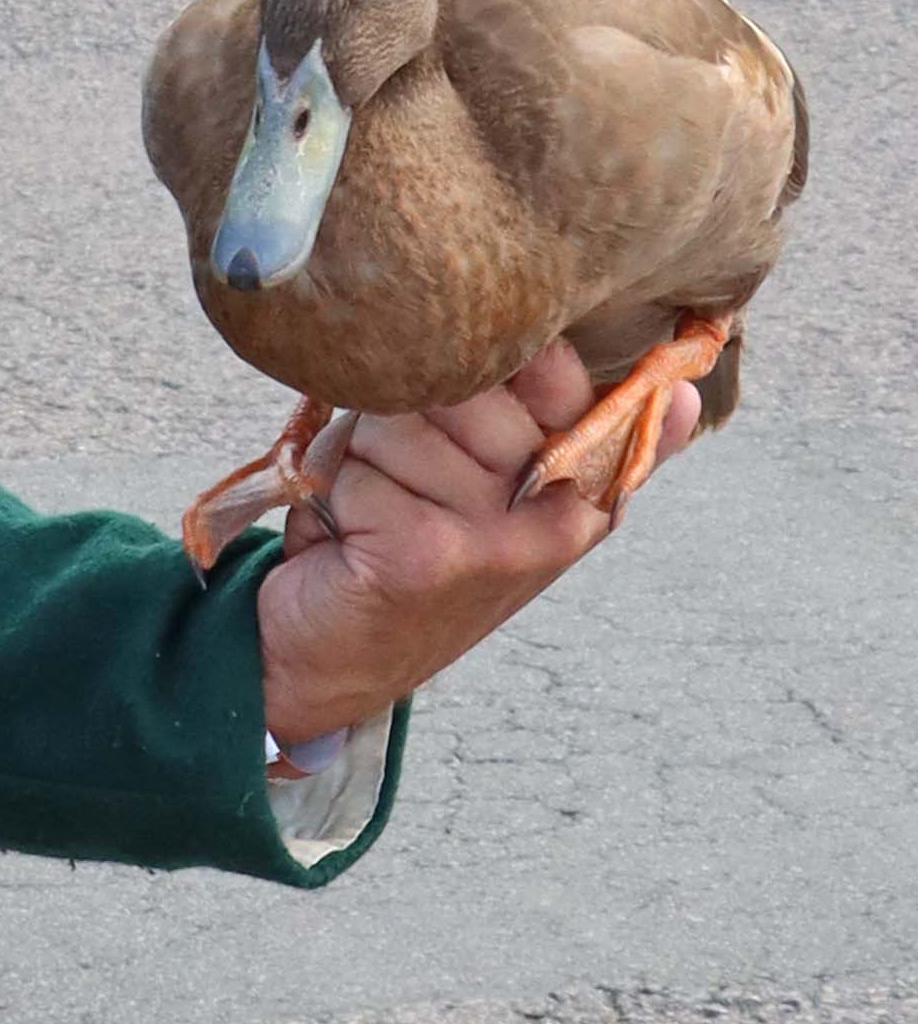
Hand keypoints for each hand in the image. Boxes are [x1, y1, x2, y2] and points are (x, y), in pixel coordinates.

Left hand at [256, 337, 700, 745]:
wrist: (335, 662)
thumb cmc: (409, 542)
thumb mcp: (491, 472)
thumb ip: (563, 417)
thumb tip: (688, 394)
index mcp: (591, 480)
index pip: (550, 361)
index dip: (484, 362)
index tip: (465, 410)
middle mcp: (565, 512)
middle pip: (466, 376)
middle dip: (410, 409)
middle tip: (407, 479)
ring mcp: (505, 538)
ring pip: (406, 417)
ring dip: (368, 454)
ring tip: (382, 508)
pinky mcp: (436, 556)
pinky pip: (366, 463)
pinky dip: (340, 491)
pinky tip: (358, 540)